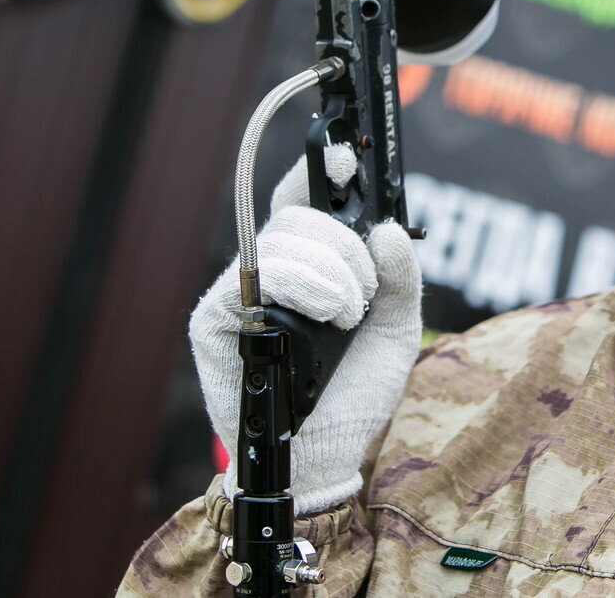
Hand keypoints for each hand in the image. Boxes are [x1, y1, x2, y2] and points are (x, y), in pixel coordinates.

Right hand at [188, 147, 422, 513]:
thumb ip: (401, 278)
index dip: (320, 173)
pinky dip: (303, 287)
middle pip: (300, 217)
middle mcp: (268, 270)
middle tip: (363, 295)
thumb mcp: (396, 329)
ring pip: (283, 241)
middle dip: (346, 248)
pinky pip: (257, 276)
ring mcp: (239, 292)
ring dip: (333, 275)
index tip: (346, 158)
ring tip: (346, 318)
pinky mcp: (214, 318)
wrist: (325, 456)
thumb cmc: (354, 392)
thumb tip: (389, 229)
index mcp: (308, 264)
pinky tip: (324, 317)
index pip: (305, 201)